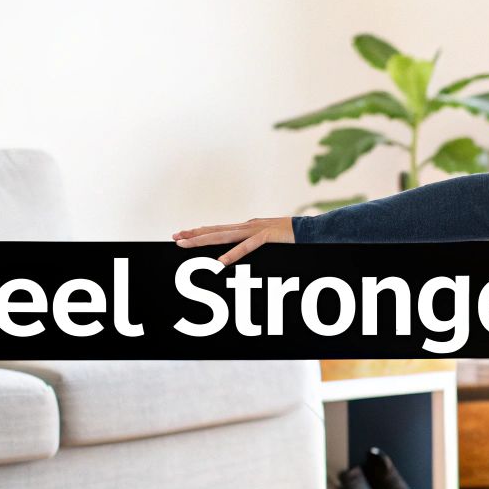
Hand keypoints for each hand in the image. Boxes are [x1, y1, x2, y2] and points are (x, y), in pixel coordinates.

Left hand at [171, 216, 294, 266]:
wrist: (313, 230)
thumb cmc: (292, 237)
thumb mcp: (268, 239)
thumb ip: (253, 242)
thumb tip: (239, 249)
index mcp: (247, 227)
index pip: (218, 229)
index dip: (199, 232)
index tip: (181, 235)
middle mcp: (248, 226)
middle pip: (215, 231)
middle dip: (194, 235)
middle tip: (175, 238)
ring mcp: (256, 230)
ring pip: (224, 236)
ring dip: (203, 240)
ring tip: (186, 245)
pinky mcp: (267, 236)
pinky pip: (247, 247)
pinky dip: (233, 255)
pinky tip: (219, 263)